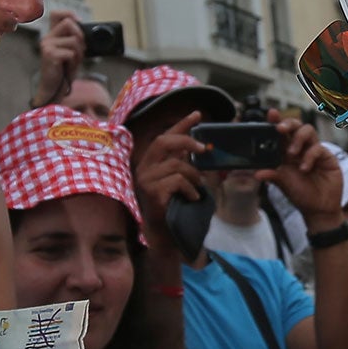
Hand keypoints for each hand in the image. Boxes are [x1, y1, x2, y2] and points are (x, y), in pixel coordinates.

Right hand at [32, 9, 84, 106]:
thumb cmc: (64, 71)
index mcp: (51, 35)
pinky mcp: (50, 55)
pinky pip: (71, 52)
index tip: (79, 21)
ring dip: (79, 53)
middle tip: (81, 50)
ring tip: (72, 62)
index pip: (56, 14)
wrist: (54, 89)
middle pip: (69, 23)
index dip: (70, 14)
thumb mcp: (72, 52)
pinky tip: (68, 68)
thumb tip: (88, 32)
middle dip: (80, 35)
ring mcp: (47, 46)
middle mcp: (47, 38)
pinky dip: (74, 61)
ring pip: (73, 40)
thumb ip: (76, 40)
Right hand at [134, 112, 204, 253]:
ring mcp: (145, 180)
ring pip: (177, 165)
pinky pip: (178, 181)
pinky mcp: (151, 192)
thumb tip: (203, 147)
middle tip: (204, 148)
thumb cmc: (174, 206)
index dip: (181, 124)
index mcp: (151, 162)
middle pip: (163, 142)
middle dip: (186, 140)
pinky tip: (191, 198)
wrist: (164, 234)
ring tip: (197, 188)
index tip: (197, 114)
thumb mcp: (182, 181)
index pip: (165, 137)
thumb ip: (186, 164)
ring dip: (194, 176)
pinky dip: (190, 189)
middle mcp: (144, 168)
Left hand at [261, 115, 342, 226]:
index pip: (281, 133)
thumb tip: (257, 174)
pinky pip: (318, 148)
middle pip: (295, 126)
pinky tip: (305, 168)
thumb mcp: (283, 185)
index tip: (271, 114)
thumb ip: (273, 175)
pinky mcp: (326, 156)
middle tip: (280, 129)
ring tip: (292, 154)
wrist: (319, 209)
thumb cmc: (301, 195)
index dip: (276, 121)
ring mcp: (314, 150)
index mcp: (286, 152)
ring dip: (298, 139)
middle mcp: (300, 148)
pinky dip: (310, 156)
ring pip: (308, 131)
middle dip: (288, 123)